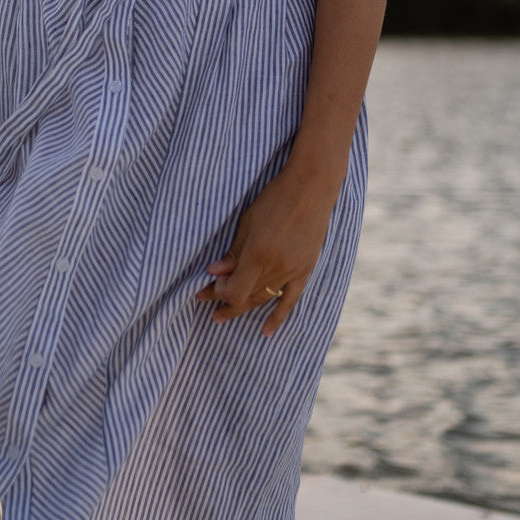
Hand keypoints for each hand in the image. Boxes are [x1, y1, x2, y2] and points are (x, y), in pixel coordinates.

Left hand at [195, 165, 339, 336]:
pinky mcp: (305, 269)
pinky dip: (277, 317)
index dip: (219, 293)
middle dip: (225, 301)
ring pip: (264, 299)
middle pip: (247, 296)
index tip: (207, 287)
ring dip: (244, 307)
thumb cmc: (275, 199)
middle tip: (208, 307)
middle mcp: (277, 267)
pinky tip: (265, 332)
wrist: (312, 187)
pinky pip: (291, 300)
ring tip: (225, 314)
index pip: (235, 290)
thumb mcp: (247, 222)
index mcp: (259, 254)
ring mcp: (293, 270)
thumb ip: (233, 252)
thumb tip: (215, 273)